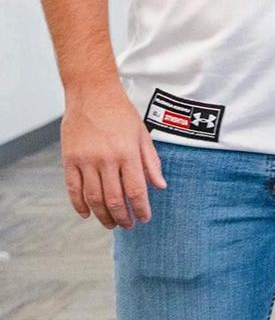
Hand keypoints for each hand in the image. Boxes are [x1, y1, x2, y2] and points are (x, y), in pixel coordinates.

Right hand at [61, 82, 164, 229]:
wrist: (92, 93)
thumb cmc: (121, 113)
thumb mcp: (143, 134)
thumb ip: (151, 162)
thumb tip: (160, 186)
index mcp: (127, 153)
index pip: (136, 190)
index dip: (140, 209)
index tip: (144, 219)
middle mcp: (106, 159)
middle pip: (113, 199)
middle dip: (122, 217)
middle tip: (127, 226)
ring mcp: (85, 160)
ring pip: (93, 198)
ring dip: (102, 216)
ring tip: (110, 224)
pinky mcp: (69, 159)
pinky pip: (73, 189)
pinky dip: (79, 205)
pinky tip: (86, 214)